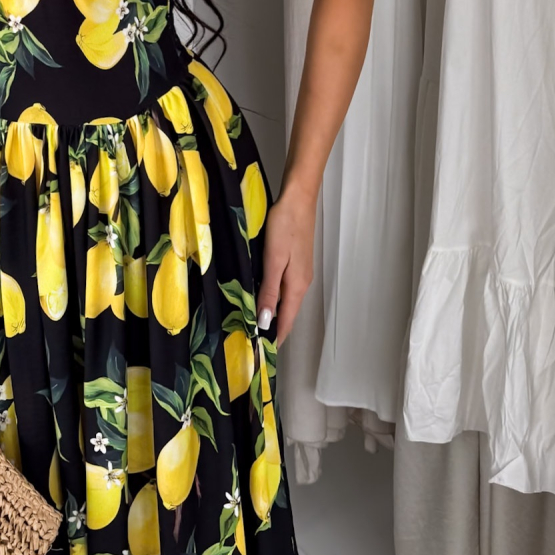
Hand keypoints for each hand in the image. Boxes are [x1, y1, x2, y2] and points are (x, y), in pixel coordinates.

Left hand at [254, 184, 316, 342]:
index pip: (286, 321)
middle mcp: (302, 283)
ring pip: (286, 302)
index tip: (262, 356)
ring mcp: (301, 272)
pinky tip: (264, 299)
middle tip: (253, 345)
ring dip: (274, 316)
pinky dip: (275, 300)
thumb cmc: (284, 225)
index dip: (275, 339)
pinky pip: (285, 289)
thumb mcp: (273, 259)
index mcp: (296, 285)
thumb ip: (269, 290)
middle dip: (273, 330)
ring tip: (255, 327)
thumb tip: (265, 321)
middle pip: (288, 314)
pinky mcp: (296, 262)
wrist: (298, 198)